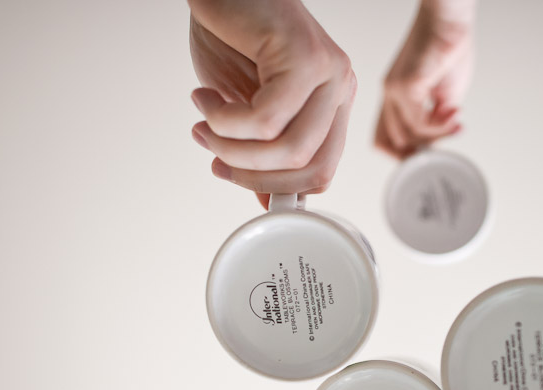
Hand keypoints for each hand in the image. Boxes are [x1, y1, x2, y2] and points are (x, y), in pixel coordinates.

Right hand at [188, 0, 356, 208]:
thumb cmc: (230, 34)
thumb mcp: (243, 106)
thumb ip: (259, 152)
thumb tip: (264, 202)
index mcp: (330, 104)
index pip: (321, 171)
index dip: (278, 188)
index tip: (233, 177)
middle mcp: (337, 89)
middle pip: (313, 169)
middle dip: (252, 176)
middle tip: (214, 158)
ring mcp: (328, 73)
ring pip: (289, 149)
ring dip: (233, 149)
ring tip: (204, 125)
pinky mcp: (306, 57)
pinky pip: (265, 120)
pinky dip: (226, 122)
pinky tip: (206, 100)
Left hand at [375, 0, 474, 157]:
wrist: (450, 21)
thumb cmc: (449, 50)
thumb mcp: (444, 96)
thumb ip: (436, 122)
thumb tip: (435, 143)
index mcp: (394, 96)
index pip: (384, 136)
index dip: (403, 154)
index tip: (430, 154)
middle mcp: (388, 94)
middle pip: (387, 142)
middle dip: (420, 151)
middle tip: (445, 142)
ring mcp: (393, 89)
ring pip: (405, 135)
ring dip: (436, 137)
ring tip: (457, 123)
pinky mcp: (405, 85)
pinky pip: (417, 122)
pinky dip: (439, 126)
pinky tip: (454, 114)